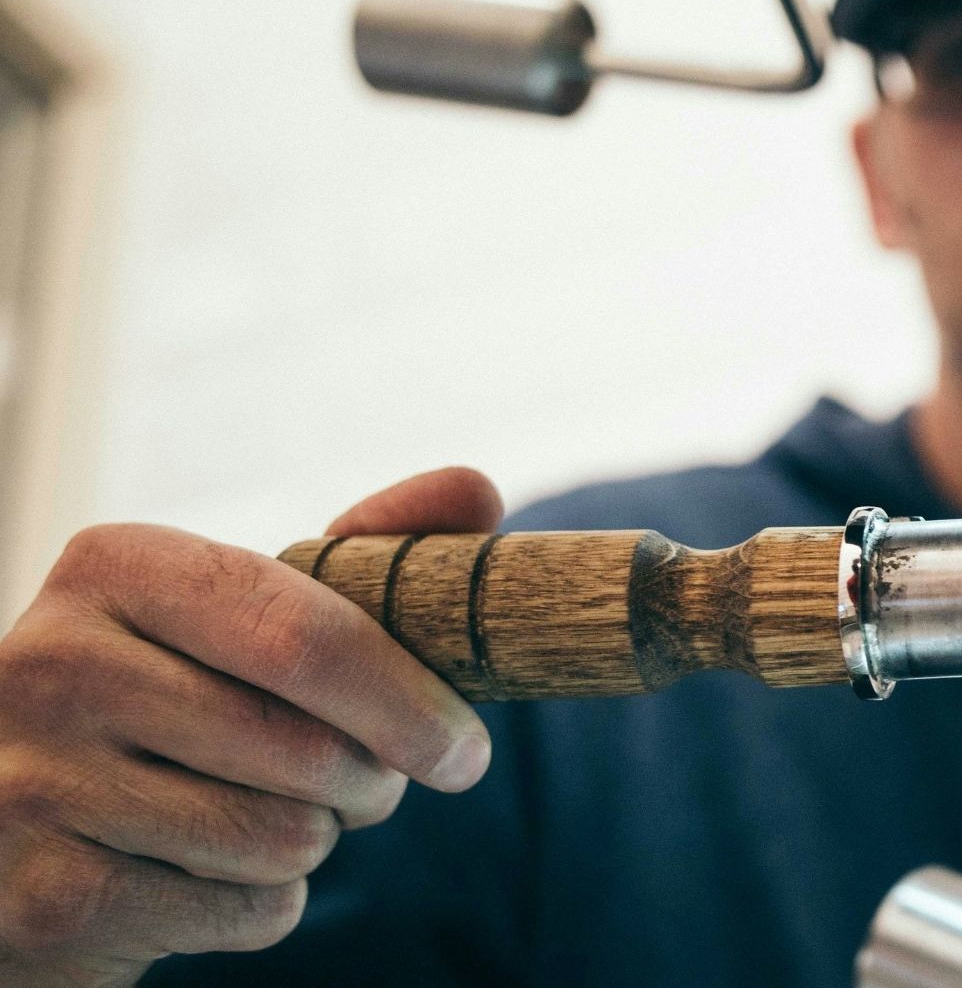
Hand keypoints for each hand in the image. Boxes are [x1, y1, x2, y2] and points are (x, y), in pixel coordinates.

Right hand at [0, 468, 503, 985]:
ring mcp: (30, 783)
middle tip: (366, 785)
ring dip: (310, 844)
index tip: (467, 750)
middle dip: (371, 784)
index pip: (307, 637)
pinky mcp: (44, 897)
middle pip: (308, 751)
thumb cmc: (173, 703)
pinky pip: (246, 912)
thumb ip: (363, 551)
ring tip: (262, 818)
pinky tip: (202, 875)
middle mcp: (50, 663)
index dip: (410, 702)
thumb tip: (477, 489)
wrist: (19, 837)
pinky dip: (262, 906)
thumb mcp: (245, 613)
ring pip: (283, 839)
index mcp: (114, 566)